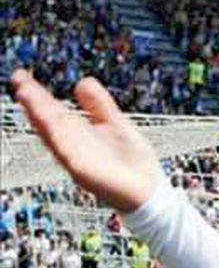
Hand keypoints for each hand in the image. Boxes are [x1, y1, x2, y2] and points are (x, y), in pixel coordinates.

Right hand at [9, 71, 159, 213]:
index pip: (54, 111)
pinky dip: (61, 142)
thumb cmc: (133, 163)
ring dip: (40, 118)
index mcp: (79, 134)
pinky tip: (52, 128)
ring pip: (55, 137)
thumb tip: (82, 82)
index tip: (22, 76)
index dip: (38, 95)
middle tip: (20, 82)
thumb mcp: (116, 125)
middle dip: (34, 103)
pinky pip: (70, 157)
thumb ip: (99, 105)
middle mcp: (74, 147)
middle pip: (50, 122)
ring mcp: (78, 161)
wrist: (151, 191)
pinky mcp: (88, 175)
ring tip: (27, 98)